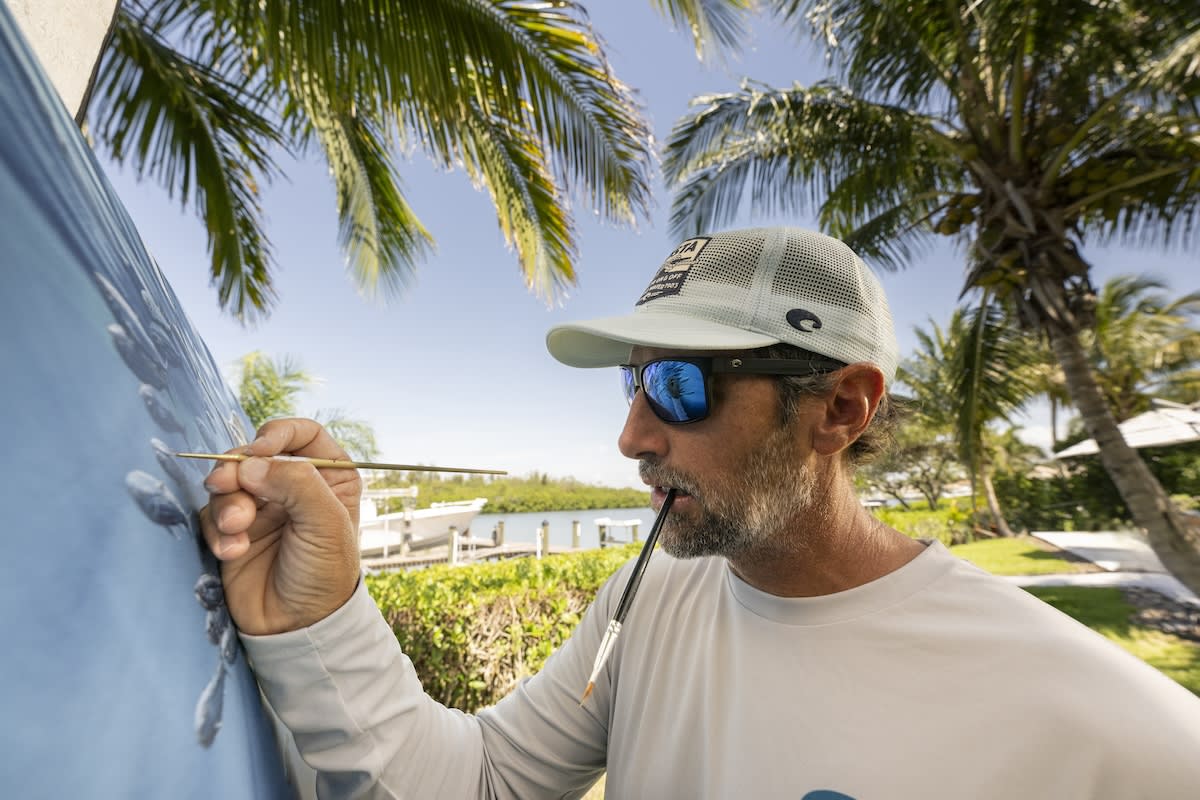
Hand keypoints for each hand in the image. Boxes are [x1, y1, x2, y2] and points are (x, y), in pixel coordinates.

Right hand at [200, 418, 361, 634]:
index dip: (277, 435)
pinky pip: (212, 513)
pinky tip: (232, 551)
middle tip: (226, 485)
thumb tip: (251, 462)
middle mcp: (294, 486)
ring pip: (229, 482)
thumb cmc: (325, 574)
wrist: (297, 627)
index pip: (302, 433)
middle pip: (255, 454)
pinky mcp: (233, 530)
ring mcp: (262, 507)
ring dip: (227, 503)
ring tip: (235, 530)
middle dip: (237, 469)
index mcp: (330, 477)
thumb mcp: (326, 523)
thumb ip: (296, 483)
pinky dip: (218, 530)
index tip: (258, 451)